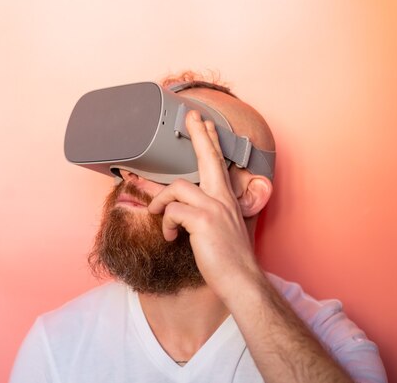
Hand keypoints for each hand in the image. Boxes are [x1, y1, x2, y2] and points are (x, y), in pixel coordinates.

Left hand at [148, 110, 259, 298]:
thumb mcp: (220, 229)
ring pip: (177, 187)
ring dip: (160, 200)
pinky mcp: (203, 221)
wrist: (241, 280)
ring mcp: (214, 207)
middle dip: (198, 134)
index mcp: (226, 199)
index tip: (206, 123)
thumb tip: (181, 208)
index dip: (211, 141)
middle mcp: (222, 198)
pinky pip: (172, 212)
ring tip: (155, 212)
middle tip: (191, 116)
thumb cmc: (228, 258)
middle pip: (207, 157)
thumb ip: (207, 213)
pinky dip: (165, 224)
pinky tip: (171, 236)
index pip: (217, 163)